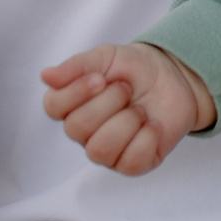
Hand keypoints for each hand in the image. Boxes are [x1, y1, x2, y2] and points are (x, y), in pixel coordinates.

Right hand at [40, 42, 213, 175]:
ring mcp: (108, 151)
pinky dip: (147, 139)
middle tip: (127, 89)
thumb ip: (76, 66)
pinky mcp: (132, 164)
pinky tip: (153, 125)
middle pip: (77, 128)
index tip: (100, 78)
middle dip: (109, 102)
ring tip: (140, 110)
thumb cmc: (134, 69)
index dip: (76, 92)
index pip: (53, 107)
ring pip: (99, 151)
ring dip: (126, 122)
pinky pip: (130, 164)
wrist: (174, 77)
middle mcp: (85, 132)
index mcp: (72, 105)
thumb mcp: (107, 57)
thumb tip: (45, 76)